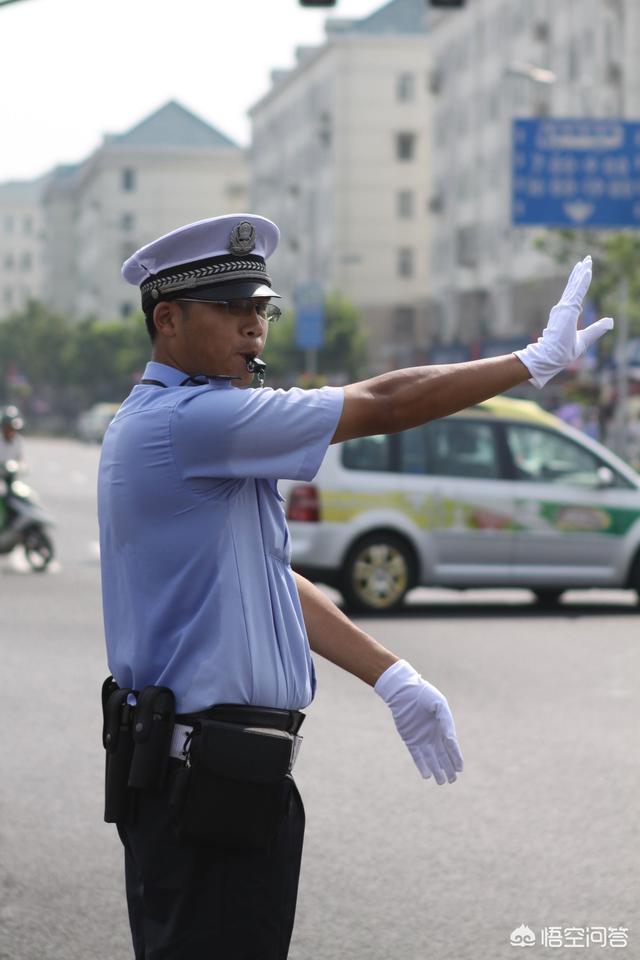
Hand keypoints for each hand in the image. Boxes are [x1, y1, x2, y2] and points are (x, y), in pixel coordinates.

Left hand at [375, 659, 462, 783]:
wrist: (404, 691)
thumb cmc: (424, 695)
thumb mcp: (439, 706)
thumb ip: (446, 723)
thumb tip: (451, 741)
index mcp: (443, 727)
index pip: (451, 746)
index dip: (456, 758)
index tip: (460, 769)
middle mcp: (434, 735)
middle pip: (443, 756)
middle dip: (448, 768)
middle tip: (452, 780)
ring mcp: (421, 738)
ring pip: (431, 758)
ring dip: (436, 770)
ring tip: (441, 782)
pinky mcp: (410, 739)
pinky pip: (417, 756)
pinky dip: (421, 765)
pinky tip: (427, 775)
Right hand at [514, 256, 613, 387]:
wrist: (552, 356)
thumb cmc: (564, 351)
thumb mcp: (585, 338)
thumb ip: (597, 329)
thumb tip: (610, 321)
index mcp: (566, 315)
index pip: (574, 295)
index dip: (578, 283)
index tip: (582, 272)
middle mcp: (563, 308)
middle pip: (574, 287)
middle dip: (580, 273)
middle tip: (584, 260)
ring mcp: (564, 307)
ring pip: (575, 286)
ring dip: (582, 272)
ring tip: (586, 261)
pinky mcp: (568, 308)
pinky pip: (577, 291)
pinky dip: (582, 280)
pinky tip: (586, 270)